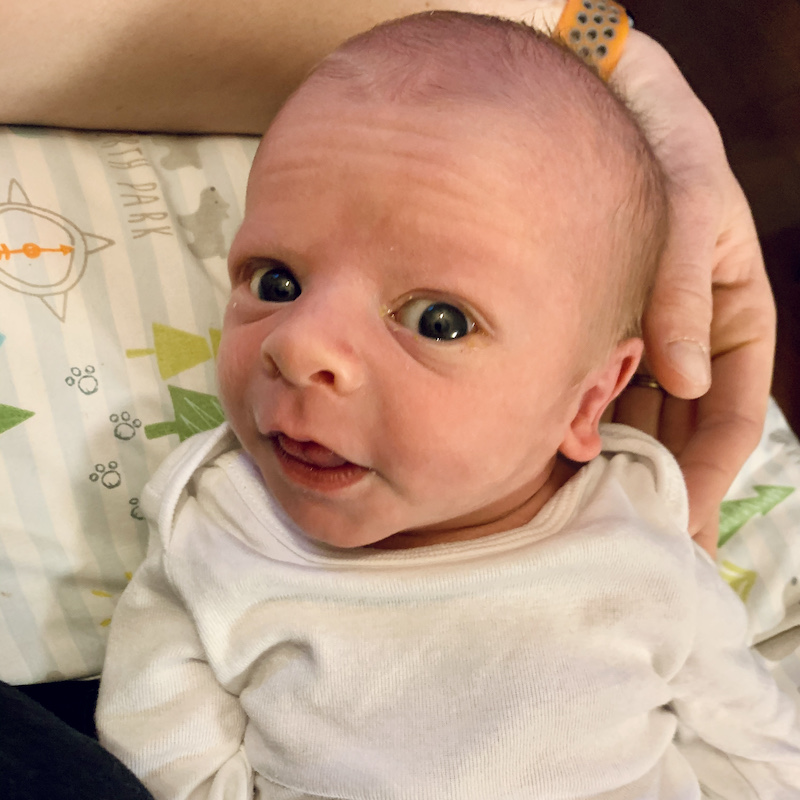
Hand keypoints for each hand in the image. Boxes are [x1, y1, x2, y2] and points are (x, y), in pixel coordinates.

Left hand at [610, 31, 775, 556]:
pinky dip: (583, 421)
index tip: (684, 529)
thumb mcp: (689, 212)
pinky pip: (596, 386)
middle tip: (634, 548)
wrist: (605, 108)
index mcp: (734, 320)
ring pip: (637, 417)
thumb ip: (681, 293)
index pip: (733, 420)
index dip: (710, 480)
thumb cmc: (662, 151)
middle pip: (682, 433)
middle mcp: (687, 337)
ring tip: (592, 518)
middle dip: (662, 490)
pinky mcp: (597, 326)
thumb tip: (685, 381)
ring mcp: (641, 336)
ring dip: (619, 465)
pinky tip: (561, 454)